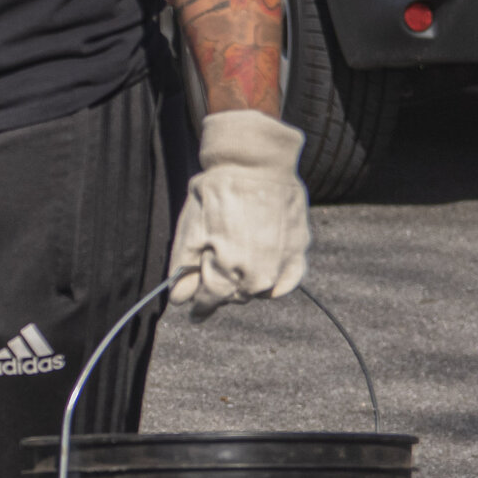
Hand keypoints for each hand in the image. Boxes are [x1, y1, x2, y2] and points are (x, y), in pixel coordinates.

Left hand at [170, 110, 310, 317]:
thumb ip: (184, 268)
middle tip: (212, 275)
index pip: (210, 300)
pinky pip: (287, 283)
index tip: (194, 313)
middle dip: (220, 291)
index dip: (199, 307)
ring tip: (234, 267)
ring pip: (259, 291)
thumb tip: (178, 299)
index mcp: (226, 270)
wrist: (256, 164)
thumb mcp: (190, 228)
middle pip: (234, 297)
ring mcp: (282, 265)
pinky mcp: (299, 251)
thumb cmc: (216, 192)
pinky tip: (264, 277)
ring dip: (245, 287)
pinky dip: (274, 285)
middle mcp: (257, 274)